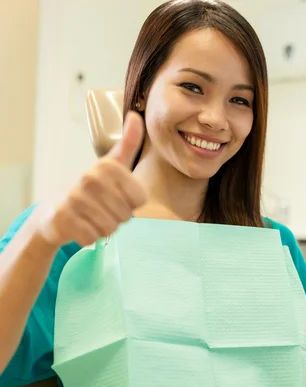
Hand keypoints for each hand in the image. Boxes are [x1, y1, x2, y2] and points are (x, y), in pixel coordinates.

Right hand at [37, 111, 147, 246]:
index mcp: (107, 166)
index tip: (118, 196)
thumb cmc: (91, 188)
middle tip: (102, 209)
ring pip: (110, 228)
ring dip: (104, 228)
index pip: (140, 199)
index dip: (132, 204)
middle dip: (118, 218)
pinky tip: (80, 226)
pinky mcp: (62, 217)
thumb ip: (128, 143)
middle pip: (126, 215)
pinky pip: (93, 237)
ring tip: (92, 217)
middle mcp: (89, 178)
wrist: (53, 212)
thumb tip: (136, 116)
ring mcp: (74, 197)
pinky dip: (89, 237)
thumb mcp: (111, 163)